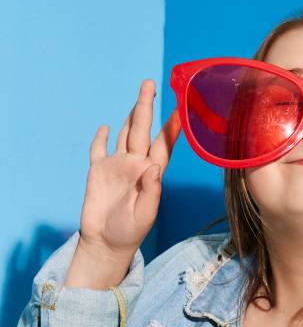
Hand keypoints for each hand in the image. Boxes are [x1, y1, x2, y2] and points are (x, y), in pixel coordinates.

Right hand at [80, 78, 180, 256]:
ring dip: (130, 115)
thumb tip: (154, 165)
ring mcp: (117, 166)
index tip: (181, 107)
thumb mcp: (145, 214)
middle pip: (141, 130)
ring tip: (139, 96)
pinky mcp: (97, 171)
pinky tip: (104, 126)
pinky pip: (98, 149)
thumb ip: (151, 190)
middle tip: (150, 83)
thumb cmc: (130, 232)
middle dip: (146, 106)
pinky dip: (101, 137)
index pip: (164, 145)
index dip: (172, 127)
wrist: (106, 243)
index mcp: (151, 174)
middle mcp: (136, 165)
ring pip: (124, 133)